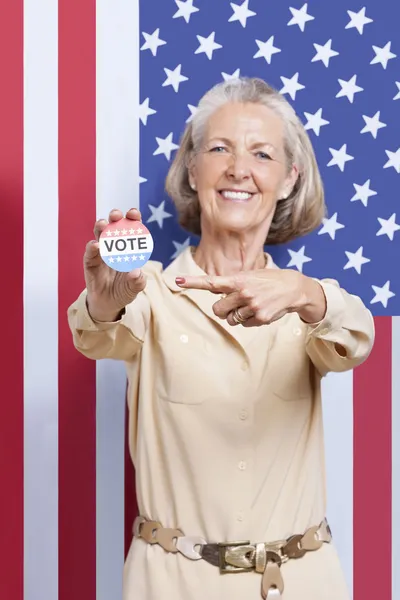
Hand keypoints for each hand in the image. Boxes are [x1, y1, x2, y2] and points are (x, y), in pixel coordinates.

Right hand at [84, 208, 146, 321]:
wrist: (108, 304)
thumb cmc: (124, 290)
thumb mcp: (134, 288)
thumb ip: (137, 281)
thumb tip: (136, 272)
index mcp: (128, 248)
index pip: (131, 229)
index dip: (132, 219)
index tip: (133, 213)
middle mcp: (114, 247)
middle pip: (113, 227)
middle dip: (115, 218)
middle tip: (116, 215)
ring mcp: (101, 254)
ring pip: (99, 235)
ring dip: (101, 228)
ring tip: (103, 225)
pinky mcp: (90, 263)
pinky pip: (90, 253)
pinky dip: (92, 247)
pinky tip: (96, 245)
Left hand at [175, 269, 326, 326]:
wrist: (294, 288)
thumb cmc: (268, 281)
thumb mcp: (250, 276)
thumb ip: (232, 283)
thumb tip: (214, 291)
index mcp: (239, 280)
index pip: (212, 282)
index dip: (193, 282)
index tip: (177, 280)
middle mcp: (243, 293)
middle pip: (217, 310)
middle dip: (222, 310)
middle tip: (233, 304)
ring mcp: (252, 306)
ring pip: (230, 320)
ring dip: (236, 316)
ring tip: (251, 305)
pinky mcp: (260, 318)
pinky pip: (244, 325)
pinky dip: (249, 321)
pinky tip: (260, 311)